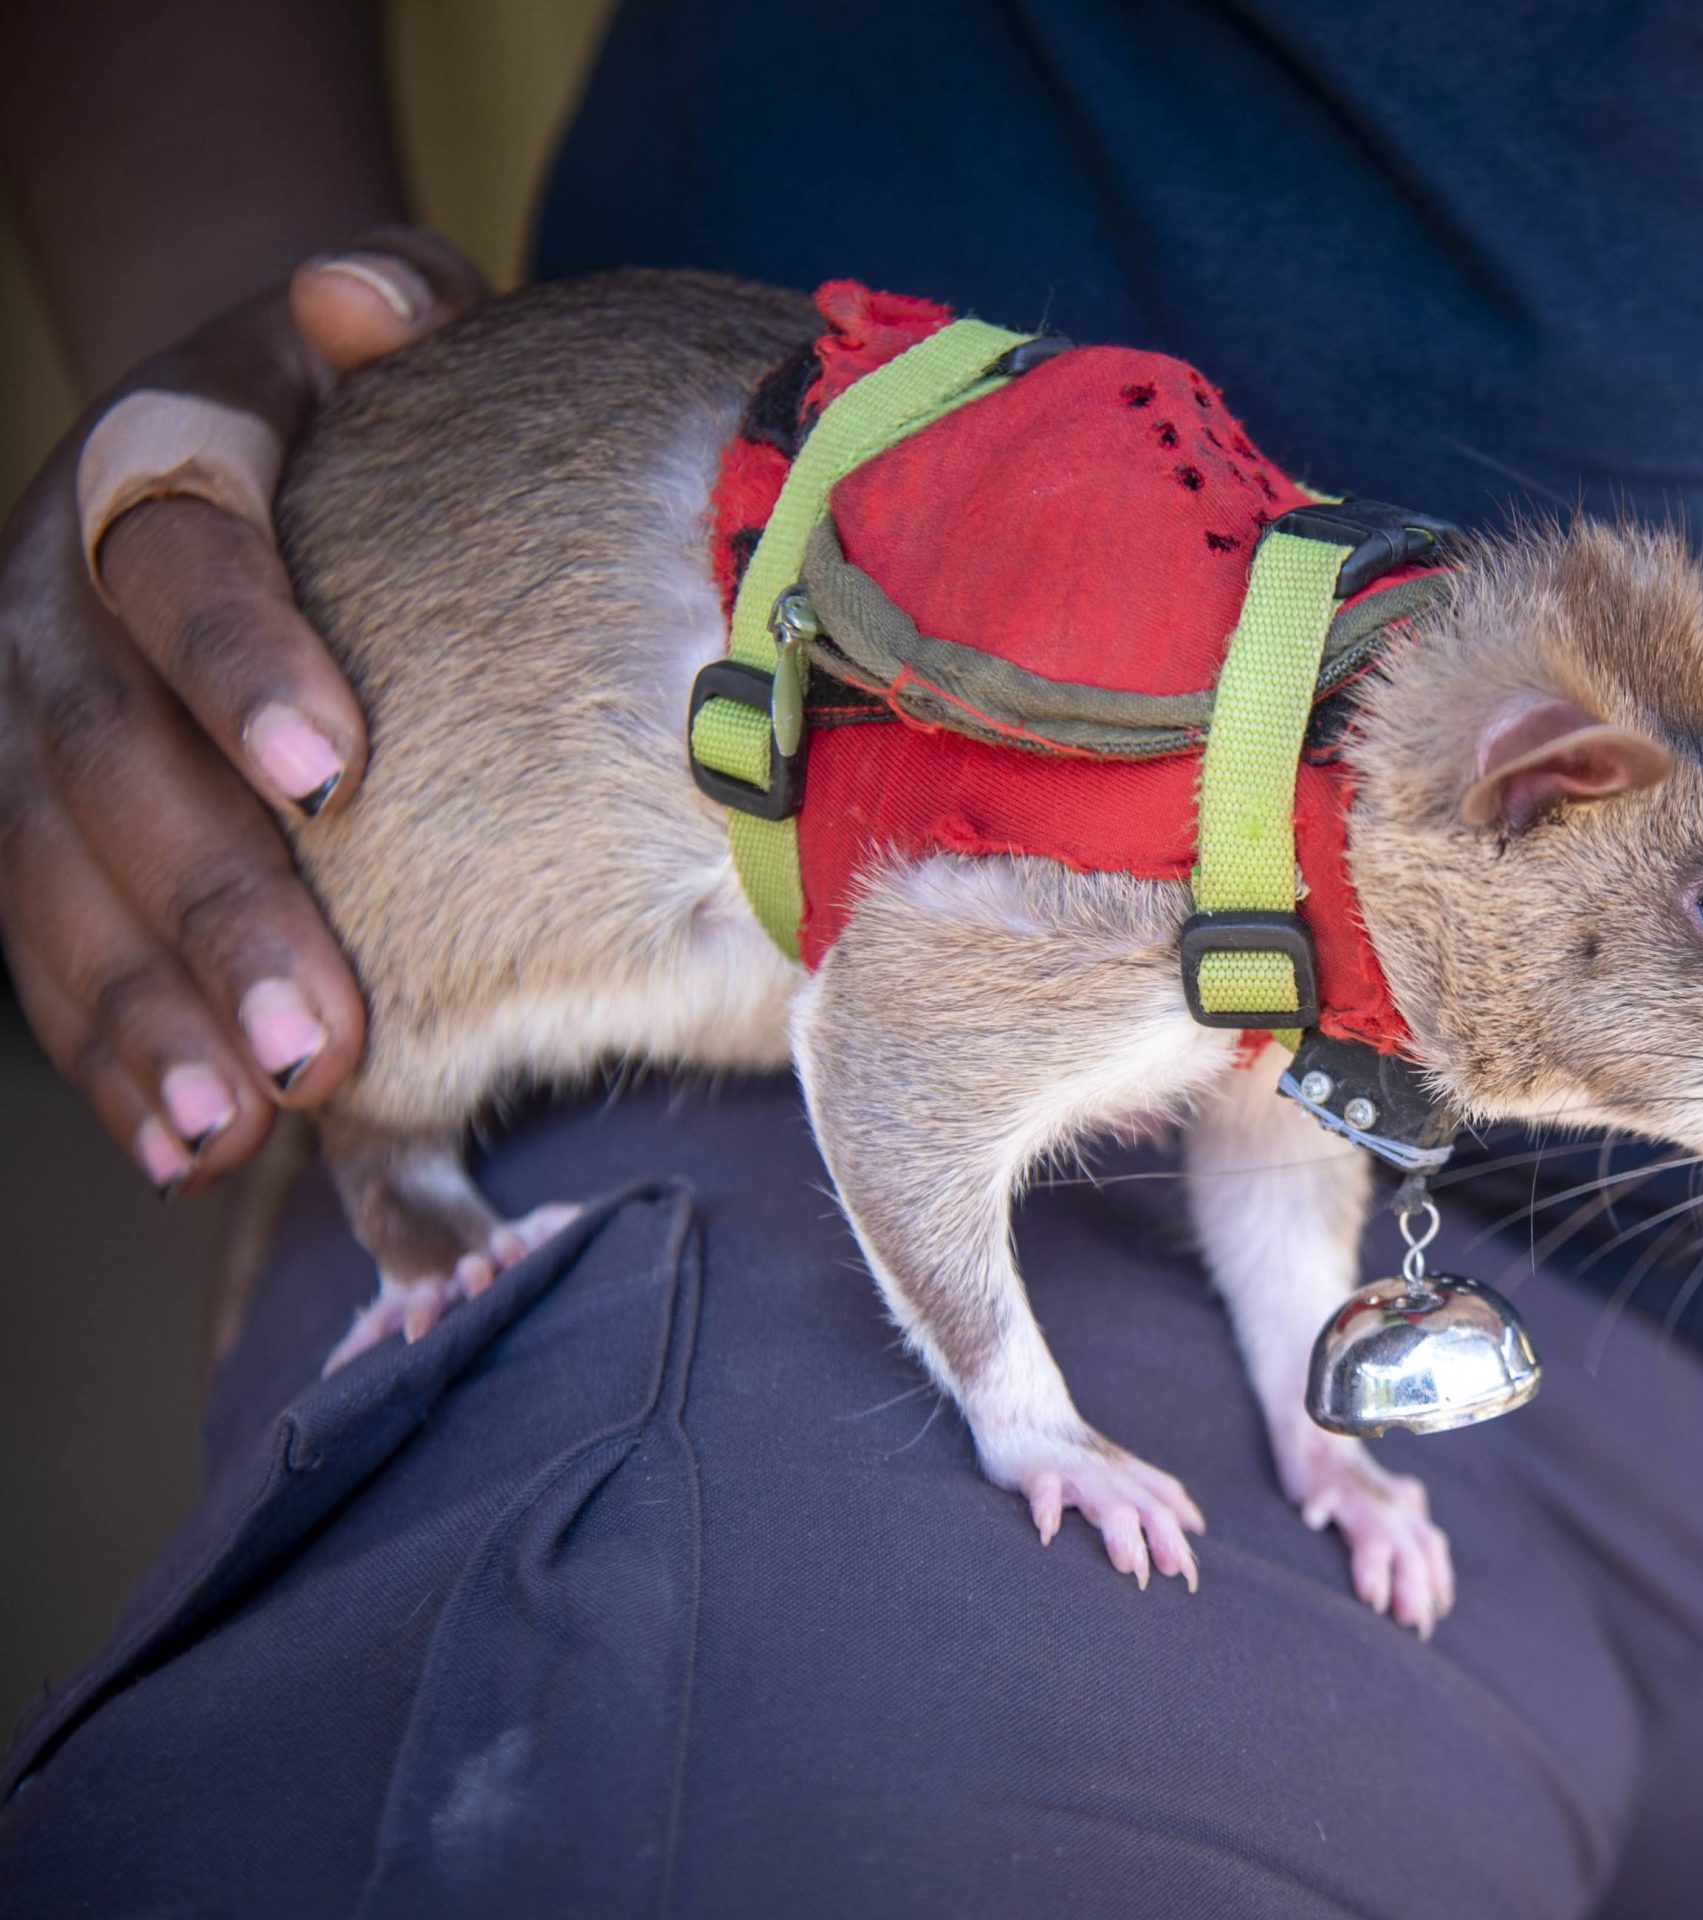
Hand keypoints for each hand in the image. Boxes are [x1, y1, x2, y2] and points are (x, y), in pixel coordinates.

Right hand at [0, 228, 484, 1194]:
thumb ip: (392, 299)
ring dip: (142, 1015)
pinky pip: (45, 940)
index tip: (339, 777)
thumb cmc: (358, 390)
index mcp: (150, 469)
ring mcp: (21, 717)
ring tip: (232, 1129)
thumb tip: (360, 297)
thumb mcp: (381, 310)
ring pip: (53, 878)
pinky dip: (109, 1047)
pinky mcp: (28, 815)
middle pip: (108, 762)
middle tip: (324, 1042)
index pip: (183, 561)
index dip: (246, 663)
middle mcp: (55, 598)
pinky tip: (187, 1149)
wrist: (236, 424)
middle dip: (212, 909)